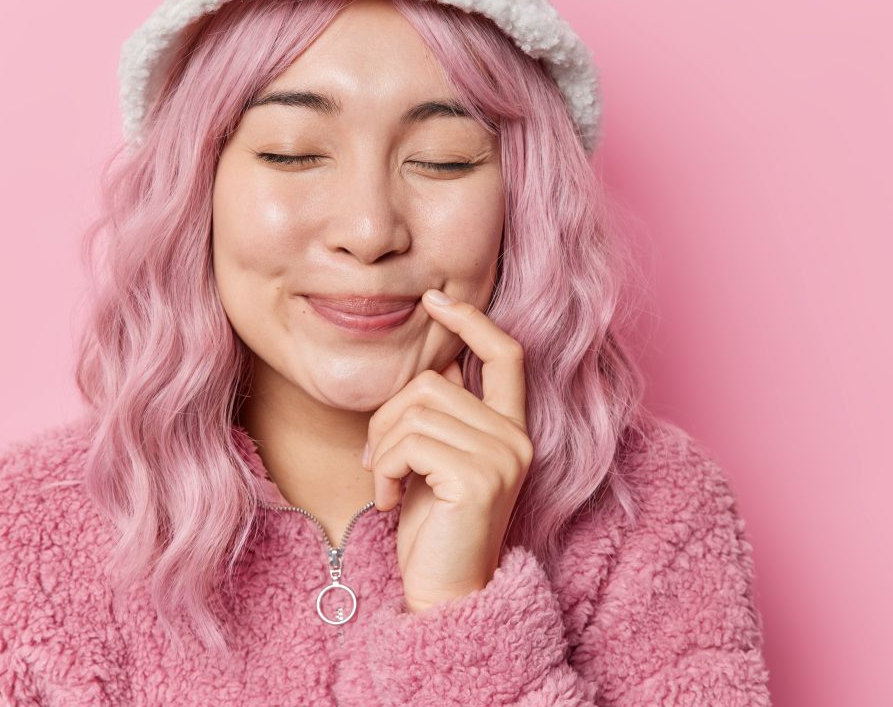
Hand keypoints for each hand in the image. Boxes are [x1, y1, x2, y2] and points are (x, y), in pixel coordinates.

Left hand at [362, 288, 532, 612]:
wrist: (444, 593)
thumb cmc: (433, 529)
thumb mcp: (437, 461)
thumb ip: (446, 415)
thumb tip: (443, 364)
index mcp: (512, 429)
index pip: (506, 354)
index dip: (471, 321)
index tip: (434, 300)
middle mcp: (516, 438)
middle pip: (434, 382)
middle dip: (388, 417)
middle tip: (376, 461)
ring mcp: (503, 456)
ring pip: (416, 412)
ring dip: (382, 447)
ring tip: (384, 484)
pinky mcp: (479, 478)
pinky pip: (410, 443)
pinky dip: (384, 469)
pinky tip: (386, 501)